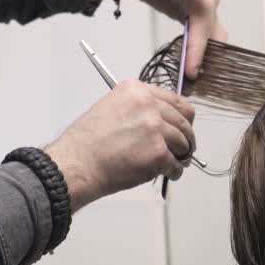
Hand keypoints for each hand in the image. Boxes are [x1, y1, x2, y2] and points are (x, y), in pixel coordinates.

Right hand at [44, 79, 195, 210]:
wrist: (77, 163)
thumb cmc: (86, 142)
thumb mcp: (110, 107)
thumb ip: (137, 108)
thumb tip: (158, 121)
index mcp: (136, 91)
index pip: (175, 100)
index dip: (182, 117)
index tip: (182, 125)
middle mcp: (148, 105)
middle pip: (184, 120)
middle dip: (186, 136)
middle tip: (183, 148)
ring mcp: (155, 129)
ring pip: (184, 143)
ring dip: (181, 155)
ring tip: (171, 163)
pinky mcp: (158, 153)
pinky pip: (176, 164)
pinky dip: (174, 171)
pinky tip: (167, 174)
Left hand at [111, 0, 227, 79]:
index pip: (204, 28)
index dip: (199, 51)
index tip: (193, 72)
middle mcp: (207, 1)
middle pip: (211, 36)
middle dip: (206, 58)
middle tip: (195, 83)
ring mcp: (198, 8)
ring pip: (207, 37)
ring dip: (204, 56)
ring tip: (195, 78)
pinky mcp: (187, 13)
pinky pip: (196, 35)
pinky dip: (195, 49)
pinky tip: (188, 63)